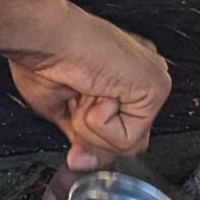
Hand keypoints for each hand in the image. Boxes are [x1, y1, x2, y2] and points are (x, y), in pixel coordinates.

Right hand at [5, 0, 170, 169]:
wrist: (43, 37)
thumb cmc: (44, 57)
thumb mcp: (64, 110)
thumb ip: (83, 137)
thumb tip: (82, 162)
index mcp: (123, 76)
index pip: (125, 130)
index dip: (96, 141)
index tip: (75, 140)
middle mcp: (141, 77)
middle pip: (130, 143)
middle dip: (95, 137)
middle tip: (76, 102)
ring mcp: (152, 80)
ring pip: (129, 144)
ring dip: (92, 127)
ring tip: (84, 92)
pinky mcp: (156, 87)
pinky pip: (129, 137)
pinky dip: (100, 123)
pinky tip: (96, 90)